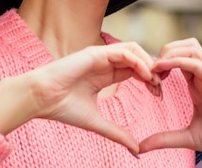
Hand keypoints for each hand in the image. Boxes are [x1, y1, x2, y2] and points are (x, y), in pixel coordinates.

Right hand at [0, 41, 161, 155]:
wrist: (40, 99)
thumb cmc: (63, 108)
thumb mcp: (98, 123)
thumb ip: (117, 133)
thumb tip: (136, 151)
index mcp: (106, 74)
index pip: (136, 70)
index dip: (150, 79)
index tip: (159, 94)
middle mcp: (106, 62)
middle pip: (138, 58)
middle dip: (153, 70)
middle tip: (161, 87)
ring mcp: (101, 56)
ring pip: (133, 50)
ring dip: (147, 62)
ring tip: (155, 80)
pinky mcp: (96, 53)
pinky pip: (123, 51)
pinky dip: (137, 60)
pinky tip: (144, 74)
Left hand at [139, 39, 201, 167]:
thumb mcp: (188, 137)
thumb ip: (165, 138)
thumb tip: (141, 146)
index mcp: (198, 85)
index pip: (178, 59)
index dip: (160, 63)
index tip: (146, 80)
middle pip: (184, 46)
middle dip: (164, 51)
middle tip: (151, 71)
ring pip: (190, 47)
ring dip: (170, 53)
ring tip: (156, 69)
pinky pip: (195, 62)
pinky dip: (177, 61)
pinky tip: (162, 69)